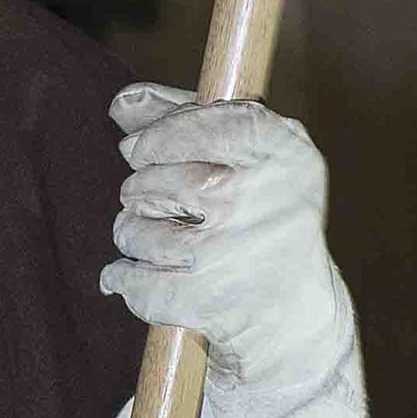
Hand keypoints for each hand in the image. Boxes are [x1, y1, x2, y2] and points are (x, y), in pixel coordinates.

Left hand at [102, 90, 353, 417]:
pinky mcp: (204, 298)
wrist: (295, 314)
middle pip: (153, 176)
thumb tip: (123, 103)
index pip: (202, 122)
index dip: (161, 135)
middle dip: (141, 190)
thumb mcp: (249, 160)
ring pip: (135, 228)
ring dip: (133, 234)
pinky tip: (133, 276)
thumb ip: (186, 119)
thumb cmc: (265, 220)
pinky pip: (129, 277)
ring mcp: (230, 250)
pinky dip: (122, 278)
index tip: (144, 149)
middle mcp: (261, 198)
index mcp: (285, 154)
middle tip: (157, 203)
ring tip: (161, 242)